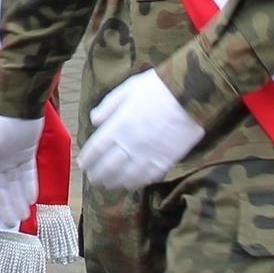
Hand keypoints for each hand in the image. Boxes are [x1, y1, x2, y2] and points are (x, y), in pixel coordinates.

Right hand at [0, 112, 44, 227]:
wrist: (20, 100)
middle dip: (5, 207)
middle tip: (13, 222)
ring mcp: (10, 158)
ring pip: (13, 185)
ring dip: (17, 200)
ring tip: (24, 215)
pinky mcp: (25, 154)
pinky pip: (27, 175)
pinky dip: (29, 187)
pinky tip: (33, 199)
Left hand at [78, 70, 203, 188]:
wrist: (191, 95)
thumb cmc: (159, 88)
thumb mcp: (128, 89)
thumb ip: (109, 106)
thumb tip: (94, 120)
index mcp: (119, 125)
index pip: (97, 148)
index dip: (88, 158)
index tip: (82, 164)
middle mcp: (130, 143)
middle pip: (108, 166)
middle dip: (98, 174)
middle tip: (92, 178)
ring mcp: (148, 155)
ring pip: (126, 176)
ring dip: (114, 182)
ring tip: (108, 184)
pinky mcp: (165, 161)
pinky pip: (147, 178)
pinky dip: (136, 183)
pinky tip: (131, 184)